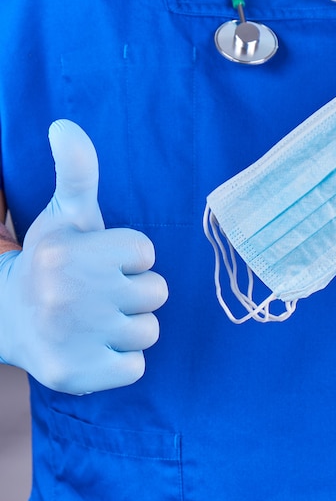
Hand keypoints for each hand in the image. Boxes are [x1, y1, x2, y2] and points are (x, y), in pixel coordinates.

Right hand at [0, 120, 167, 393]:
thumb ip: (77, 171)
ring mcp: (73, 339)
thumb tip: (64, 124)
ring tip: (94, 320)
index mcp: (72, 253)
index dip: (129, 257)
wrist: (8, 319)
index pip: (146, 252)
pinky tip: (93, 348)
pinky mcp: (78, 376)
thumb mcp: (66, 214)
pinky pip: (136, 368)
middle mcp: (70, 295)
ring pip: (148, 331)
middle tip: (97, 293)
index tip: (100, 261)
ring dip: (129, 327)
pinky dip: (121, 361)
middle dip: (134, 292)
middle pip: (156, 293)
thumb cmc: (52, 260)